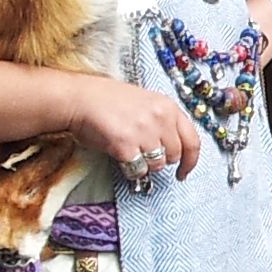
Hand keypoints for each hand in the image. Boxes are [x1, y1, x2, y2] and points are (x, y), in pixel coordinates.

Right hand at [66, 74, 200, 180]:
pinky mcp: (126, 145)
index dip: (190, 161)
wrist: (79, 98)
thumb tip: (173, 148)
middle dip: (160, 160)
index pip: (192, 140)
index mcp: (168, 106)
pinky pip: (138, 169)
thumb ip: (163, 121)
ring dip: (144, 165)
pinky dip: (130, 169)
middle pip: (174, 155)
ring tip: (129, 152)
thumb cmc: (108, 101)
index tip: (183, 172)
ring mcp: (144, 132)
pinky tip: (120, 156)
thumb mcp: (146, 102)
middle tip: (144, 155)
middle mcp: (160, 119)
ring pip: (157, 165)